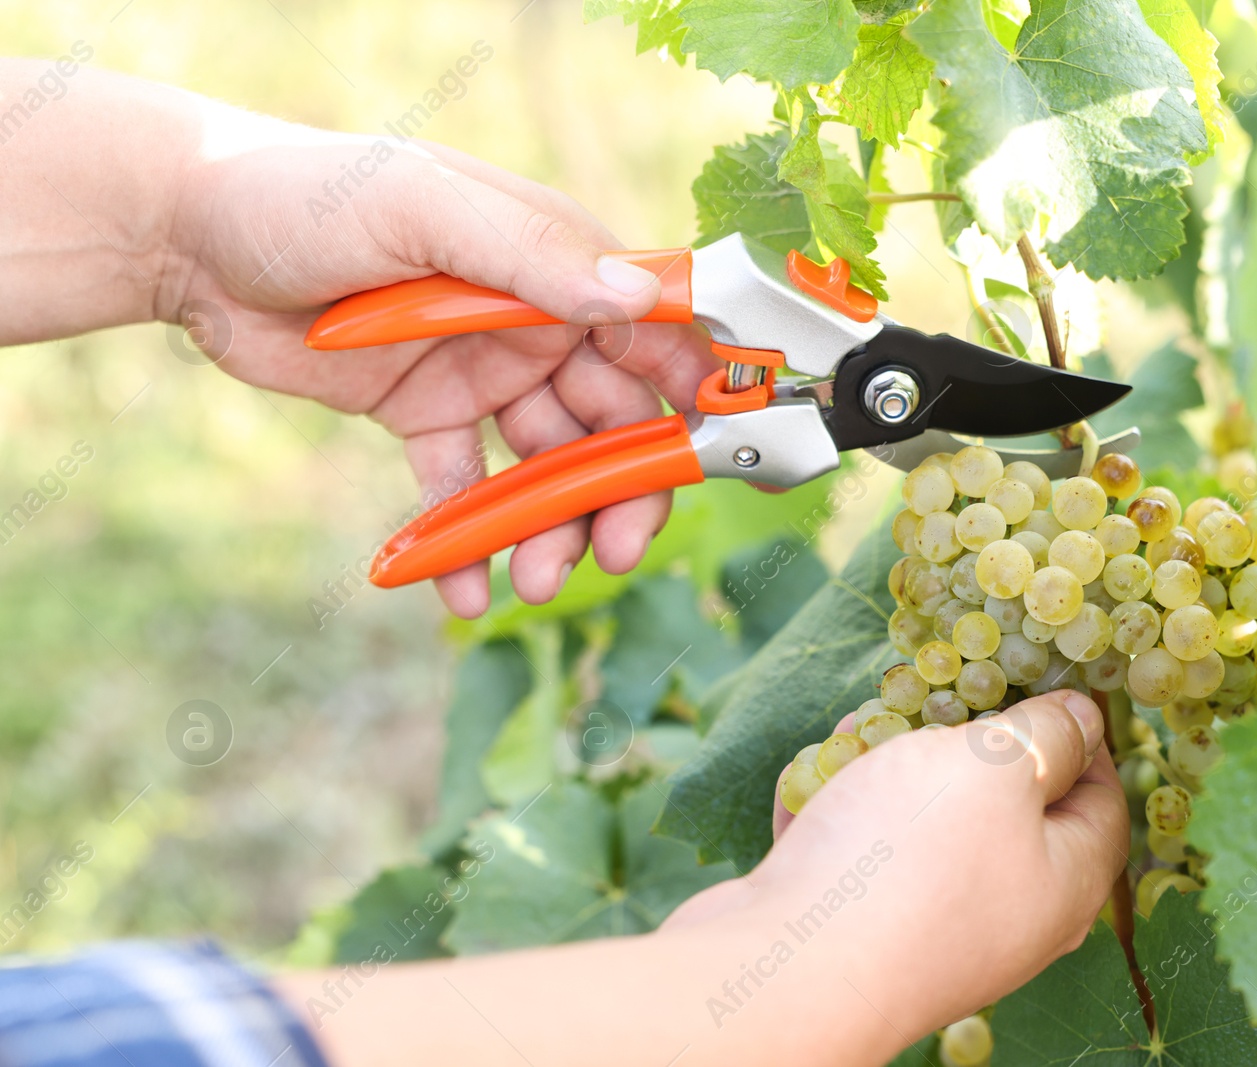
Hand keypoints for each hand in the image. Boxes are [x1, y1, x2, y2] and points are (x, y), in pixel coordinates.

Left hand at [160, 107, 718, 616]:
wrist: (186, 240)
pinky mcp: (425, 414)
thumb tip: (640, 296)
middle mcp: (532, 321)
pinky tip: (467, 592)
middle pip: (609, 418)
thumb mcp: (420, 210)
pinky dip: (468, 541)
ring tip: (533, 581)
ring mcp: (481, 371)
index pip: (650, 333)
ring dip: (550, 525)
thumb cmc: (304, 196)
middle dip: (619, 490)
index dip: (689, 397)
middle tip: (613, 553)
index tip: (710, 464)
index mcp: (551, 262)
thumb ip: (528, 256)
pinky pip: (463, 487)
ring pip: (546, 464)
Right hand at [663, 689, 1128, 1038]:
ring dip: (896, 770)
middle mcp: (1011, 920)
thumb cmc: (910, 859)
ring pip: (928, 832)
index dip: (1079, 735)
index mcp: (1066, 884)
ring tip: (864, 722)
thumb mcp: (996, 766)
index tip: (1035, 685)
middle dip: (970, 746)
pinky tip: (816, 770)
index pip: (1103, 799)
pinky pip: (865, 858)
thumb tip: (1083, 718)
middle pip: (1009, 813)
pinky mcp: (863, 937)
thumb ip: (1045, 734)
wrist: (788, 973)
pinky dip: (847, 809)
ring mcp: (933, 933)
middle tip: (939, 698)